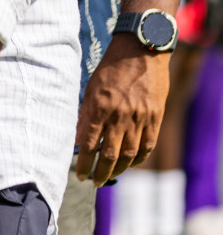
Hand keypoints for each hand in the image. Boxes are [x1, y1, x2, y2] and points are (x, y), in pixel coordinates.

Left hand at [76, 33, 170, 183]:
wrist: (141, 52)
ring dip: (119, 169)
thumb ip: (86, 114)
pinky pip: (147, 145)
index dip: (84, 163)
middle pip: (109, 154)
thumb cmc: (111, 69)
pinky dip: (138, 158)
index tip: (80, 174)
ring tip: (110, 176)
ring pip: (129, 153)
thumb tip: (79, 140)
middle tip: (95, 181)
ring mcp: (140, 118)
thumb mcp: (91, 88)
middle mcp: (120, 116)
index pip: (89, 144)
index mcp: (100, 107)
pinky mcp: (155, 118)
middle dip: (101, 172)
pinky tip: (130, 163)